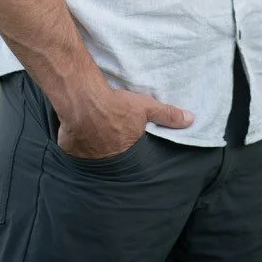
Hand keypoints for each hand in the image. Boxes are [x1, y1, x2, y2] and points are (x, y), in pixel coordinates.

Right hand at [57, 87, 193, 159]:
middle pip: (113, 161)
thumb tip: (191, 120)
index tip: (128, 145)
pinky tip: (78, 140)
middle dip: (114, 155)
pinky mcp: (71, 152)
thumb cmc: (115, 105)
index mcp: (127, 153)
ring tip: (96, 144)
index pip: (133, 160)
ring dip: (96, 154)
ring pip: (93, 160)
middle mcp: (108, 161)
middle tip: (112, 144)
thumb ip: (168, 115)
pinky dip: (77, 149)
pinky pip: (75, 154)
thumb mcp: (145, 107)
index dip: (131, 152)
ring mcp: (88, 159)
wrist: (83, 101)